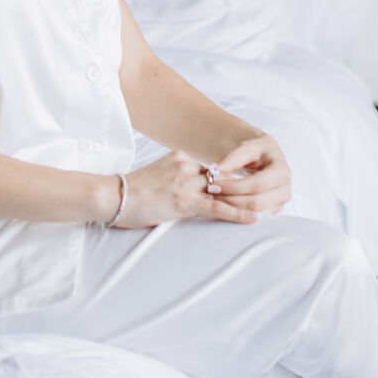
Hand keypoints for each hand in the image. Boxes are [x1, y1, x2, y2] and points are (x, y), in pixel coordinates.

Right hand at [113, 149, 266, 229]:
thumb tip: (183, 190)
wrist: (112, 196)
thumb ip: (174, 177)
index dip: (225, 183)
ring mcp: (186, 183)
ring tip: (265, 210)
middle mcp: (186, 166)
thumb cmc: (128, 192)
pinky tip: (254, 219)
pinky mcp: (185, 202)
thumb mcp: (155, 176)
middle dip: (240, 192)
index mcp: (179, 157)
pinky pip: (218, 208)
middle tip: (263, 200)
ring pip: (223, 193)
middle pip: (220, 180)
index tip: (243, 189)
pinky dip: (238, 214)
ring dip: (244, 203)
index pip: (209, 170)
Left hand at [207, 133, 291, 215]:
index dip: (233, 186)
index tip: (213, 184)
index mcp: (282, 171)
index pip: (256, 184)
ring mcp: (281, 202)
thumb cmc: (256, 151)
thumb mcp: (246, 147)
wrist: (266, 156)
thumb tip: (216, 171)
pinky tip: (224, 203)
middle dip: (230, 200)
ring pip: (254, 213)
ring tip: (215, 198)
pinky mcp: (274, 210)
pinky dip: (237, 212)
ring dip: (231, 208)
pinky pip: (254, 217)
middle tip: (211, 194)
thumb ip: (232, 158)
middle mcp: (285, 189)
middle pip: (256, 203)